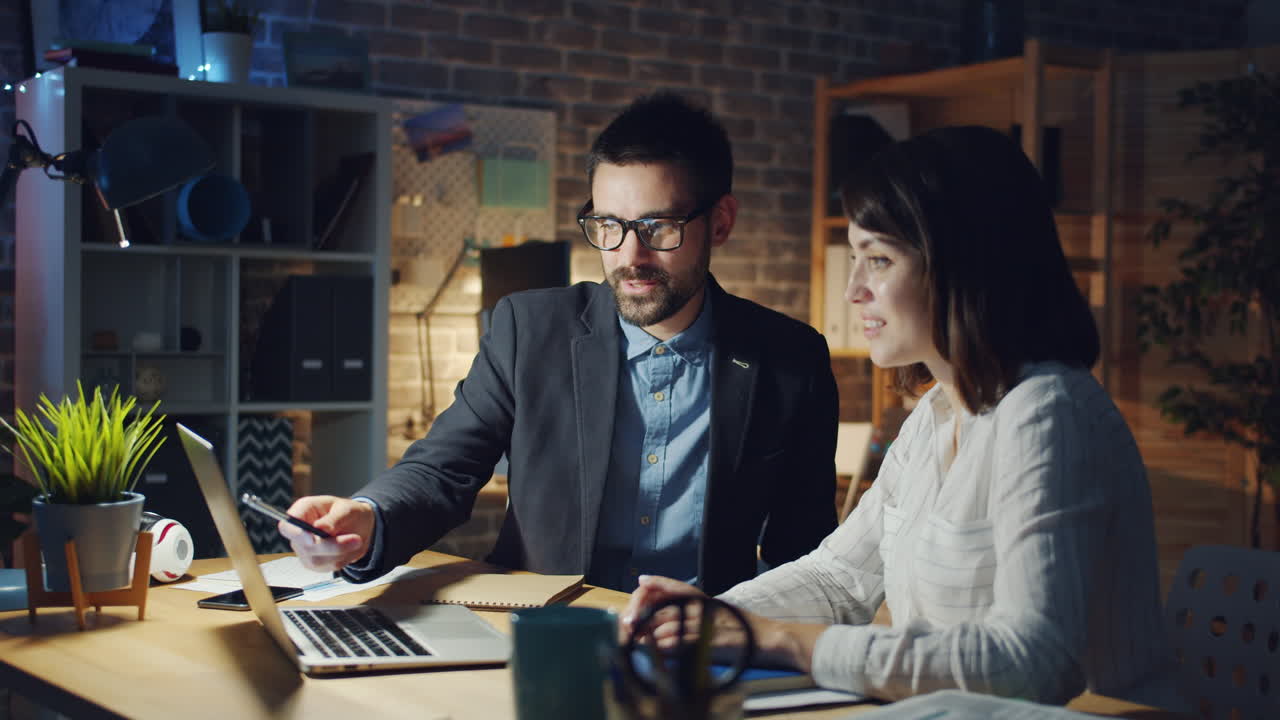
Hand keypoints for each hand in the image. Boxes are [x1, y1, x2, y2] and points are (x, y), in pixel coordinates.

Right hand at [279, 495, 373, 571]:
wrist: (358, 526)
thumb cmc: (348, 512)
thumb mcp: (347, 509)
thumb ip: (334, 519)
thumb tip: (320, 528)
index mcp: (302, 511)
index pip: (287, 526)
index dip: (297, 534)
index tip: (313, 540)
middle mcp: (299, 532)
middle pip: (305, 546)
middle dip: (332, 546)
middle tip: (356, 540)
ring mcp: (304, 549)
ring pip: (318, 560)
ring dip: (341, 552)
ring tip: (356, 540)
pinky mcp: (313, 563)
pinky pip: (328, 566)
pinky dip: (343, 559)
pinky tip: (349, 548)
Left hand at [622, 575, 822, 671]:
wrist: (766, 638)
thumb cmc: (745, 628)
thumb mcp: (722, 611)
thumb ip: (701, 610)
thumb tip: (680, 615)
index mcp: (705, 598)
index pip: (677, 586)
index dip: (658, 582)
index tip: (642, 580)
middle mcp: (701, 606)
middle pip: (663, 606)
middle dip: (643, 614)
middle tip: (630, 622)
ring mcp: (701, 622)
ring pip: (664, 625)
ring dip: (647, 633)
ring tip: (635, 638)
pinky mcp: (703, 639)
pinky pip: (674, 642)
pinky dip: (660, 646)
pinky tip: (653, 649)